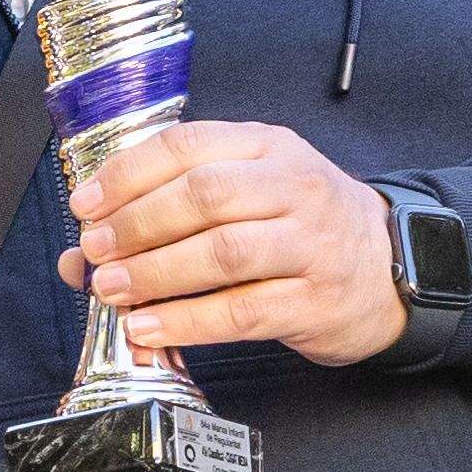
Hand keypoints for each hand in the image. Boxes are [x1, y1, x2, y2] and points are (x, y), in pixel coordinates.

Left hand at [73, 121, 405, 366]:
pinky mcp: (316, 301)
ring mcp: (311, 244)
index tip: (86, 204)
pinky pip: (243, 311)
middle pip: (205, 196)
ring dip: (156, 273)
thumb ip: (171, 209)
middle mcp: (295, 188)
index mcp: (268, 147)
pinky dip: (188, 321)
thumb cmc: (302, 226)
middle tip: (95, 251)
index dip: (128, 174)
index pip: (189, 145)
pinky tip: (149, 327)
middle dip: (137, 224)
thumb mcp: (250, 193)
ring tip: (111, 290)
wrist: (392, 265)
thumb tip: (79, 255)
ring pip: (224, 253)